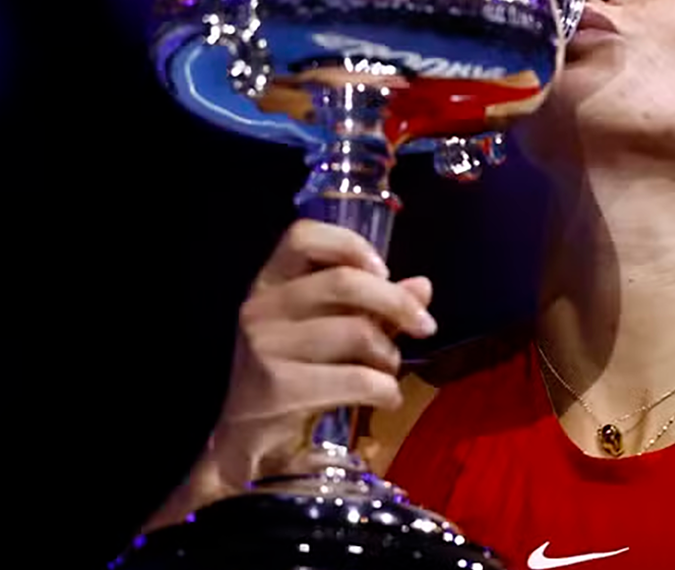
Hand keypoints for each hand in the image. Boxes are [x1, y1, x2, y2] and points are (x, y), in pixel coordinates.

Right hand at [202, 218, 436, 487]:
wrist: (249, 438)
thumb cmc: (295, 373)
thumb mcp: (332, 330)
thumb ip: (376, 305)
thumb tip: (423, 286)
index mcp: (270, 281)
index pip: (302, 236)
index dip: (349, 244)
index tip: (385, 269)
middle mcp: (262, 306)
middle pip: (344, 281)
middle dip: (397, 303)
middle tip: (425, 325)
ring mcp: (265, 345)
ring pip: (356, 332)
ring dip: (389, 355)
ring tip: (389, 371)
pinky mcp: (277, 387)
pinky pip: (355, 378)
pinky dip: (385, 390)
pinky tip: (387, 397)